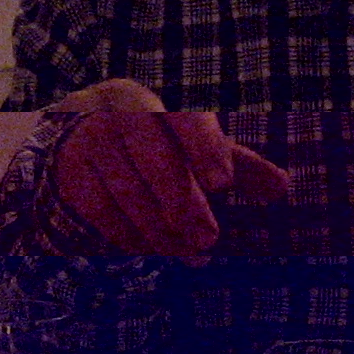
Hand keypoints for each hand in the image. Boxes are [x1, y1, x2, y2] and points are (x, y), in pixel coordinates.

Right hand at [46, 79, 289, 260]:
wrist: (75, 134)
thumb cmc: (151, 139)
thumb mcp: (191, 143)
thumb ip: (236, 163)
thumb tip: (282, 188)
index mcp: (157, 98)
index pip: (183, 119)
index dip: (205, 148)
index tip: (223, 183)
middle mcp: (119, 114)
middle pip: (157, 162)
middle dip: (186, 204)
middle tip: (209, 238)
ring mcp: (90, 144)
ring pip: (131, 194)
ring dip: (164, 232)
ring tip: (192, 254)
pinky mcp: (71, 176)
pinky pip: (104, 214)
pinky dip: (134, 237)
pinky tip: (158, 250)